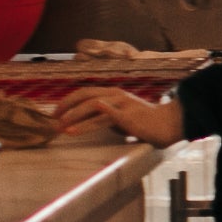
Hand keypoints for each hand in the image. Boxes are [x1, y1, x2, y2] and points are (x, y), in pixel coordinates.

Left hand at [61, 86, 186, 146]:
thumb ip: (104, 116)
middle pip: (85, 96)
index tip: (54, 114)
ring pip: (93, 107)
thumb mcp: (120, 116)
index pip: (84, 92)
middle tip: (53, 122)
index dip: (67, 102)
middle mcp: (116, 95)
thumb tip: (82, 122)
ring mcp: (123, 105)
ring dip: (75, 118)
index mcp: (113, 93)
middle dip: (66, 108)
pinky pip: (109, 115)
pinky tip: (82, 123)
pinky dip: (95, 117)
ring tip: (63, 129)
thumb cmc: (144, 122)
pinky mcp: (129, 117)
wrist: (168, 124)